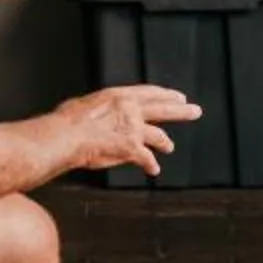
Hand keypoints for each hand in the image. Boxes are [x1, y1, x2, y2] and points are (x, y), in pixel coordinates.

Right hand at [63, 85, 200, 175]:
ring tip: (169, 147)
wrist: (66, 136)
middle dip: (182, 111)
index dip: (165, 95)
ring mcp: (134, 129)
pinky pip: (147, 158)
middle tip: (196, 111)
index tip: (177, 97)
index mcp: (119, 96)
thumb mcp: (84, 103)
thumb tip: (95, 111)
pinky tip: (153, 170)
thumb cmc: (67, 121)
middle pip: (164, 109)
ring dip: (166, 143)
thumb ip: (99, 107)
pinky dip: (151, 165)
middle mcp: (131, 110)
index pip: (150, 93)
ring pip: (159, 136)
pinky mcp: (132, 148)